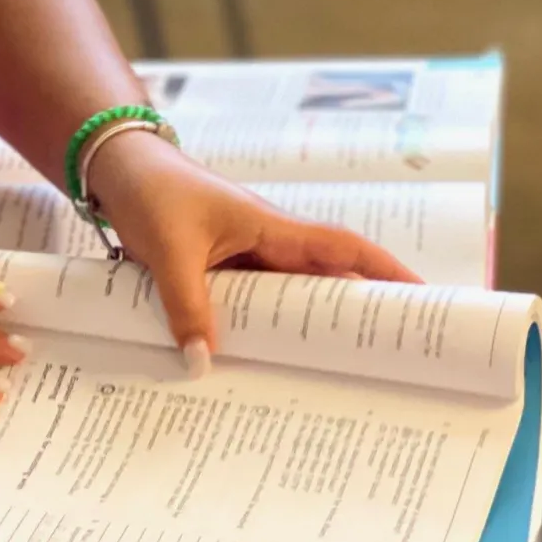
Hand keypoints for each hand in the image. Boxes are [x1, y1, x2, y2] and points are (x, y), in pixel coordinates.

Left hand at [86, 133, 422, 365]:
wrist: (118, 167)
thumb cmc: (152, 191)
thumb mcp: (170, 251)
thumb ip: (186, 305)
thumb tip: (203, 363)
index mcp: (271, 227)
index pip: (343, 249)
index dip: (385, 271)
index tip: (424, 296)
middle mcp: (267, 242)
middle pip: (327, 281)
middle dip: (360, 313)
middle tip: (391, 358)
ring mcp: (245, 257)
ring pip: (292, 297)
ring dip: (312, 327)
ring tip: (338, 374)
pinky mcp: (221, 268)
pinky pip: (255, 302)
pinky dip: (265, 328)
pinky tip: (263, 361)